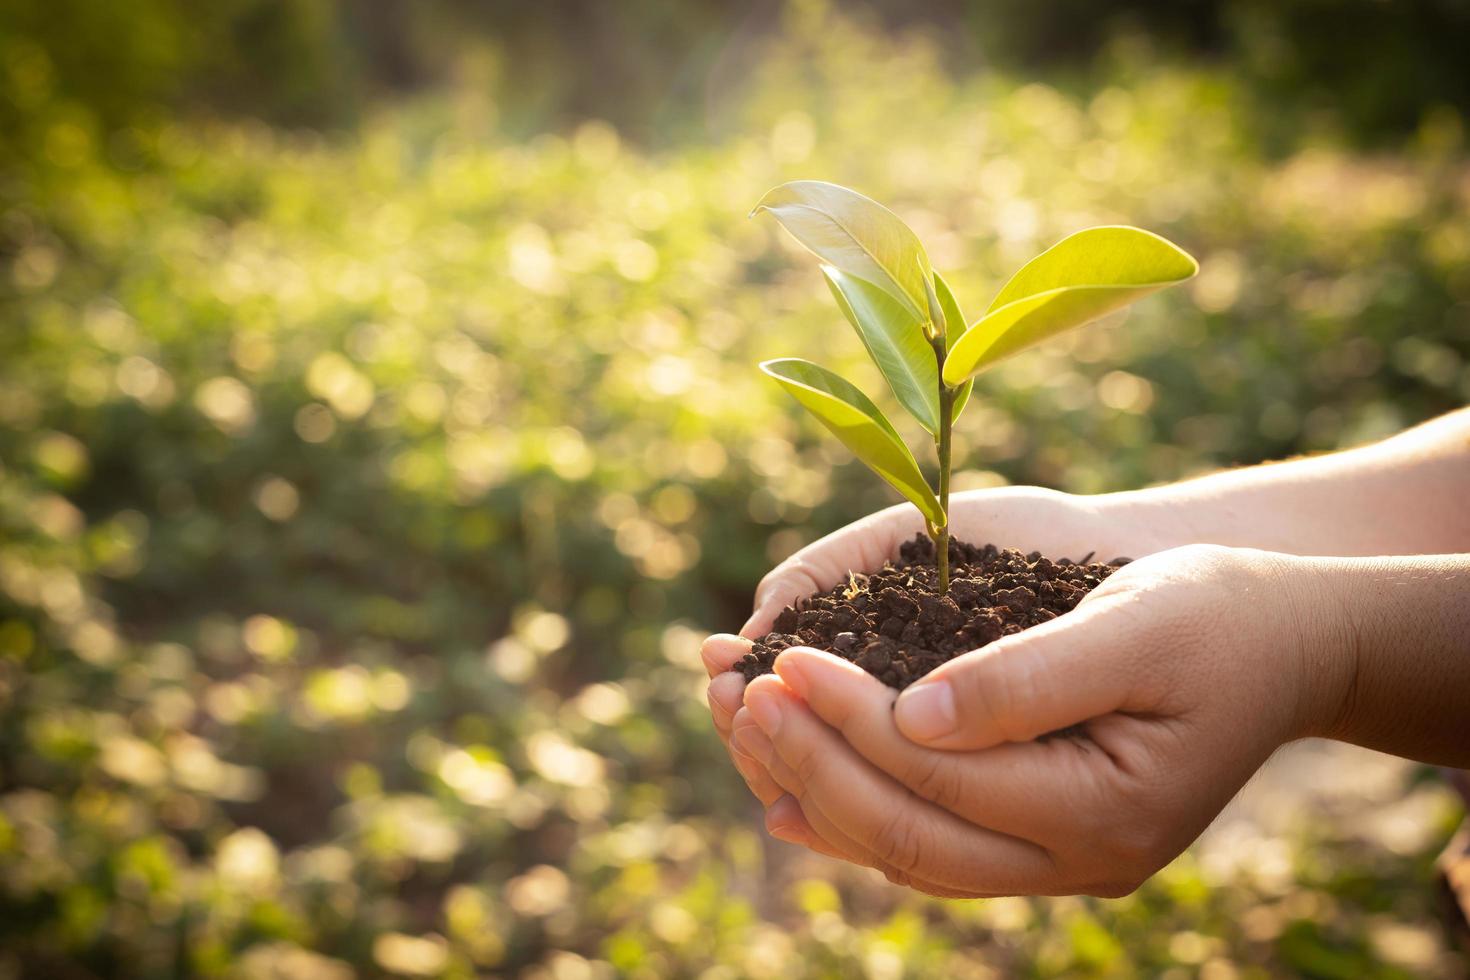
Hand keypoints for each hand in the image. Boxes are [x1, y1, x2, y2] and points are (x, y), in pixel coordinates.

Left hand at [703, 485, 1186, 860]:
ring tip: (738, 727)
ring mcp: (1057, 865)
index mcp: (1103, 810)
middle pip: (907, 832)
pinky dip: (854, 820)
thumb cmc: (1217, 614)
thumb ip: (1028, 677)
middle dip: (808, 761)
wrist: (1285, 643)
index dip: (847, 718)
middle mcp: (1076, 862)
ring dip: (813, 790)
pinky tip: (789, 792)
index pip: (938, 772)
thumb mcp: (1136, 625)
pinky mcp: (1039, 842)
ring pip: (906, 853)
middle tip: (733, 696)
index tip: (779, 660)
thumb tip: (911, 716)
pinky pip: (929, 849)